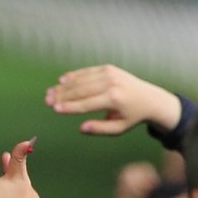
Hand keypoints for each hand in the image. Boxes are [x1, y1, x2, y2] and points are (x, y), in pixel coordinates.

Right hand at [44, 65, 183, 136]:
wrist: (150, 98)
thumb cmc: (132, 117)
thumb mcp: (119, 129)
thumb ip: (100, 129)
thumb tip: (81, 128)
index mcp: (114, 99)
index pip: (86, 104)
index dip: (70, 107)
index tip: (55, 109)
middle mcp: (111, 83)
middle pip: (81, 90)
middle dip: (62, 95)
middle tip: (47, 100)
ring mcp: (110, 73)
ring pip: (82, 80)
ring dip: (64, 86)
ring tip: (50, 93)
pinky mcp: (109, 68)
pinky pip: (87, 72)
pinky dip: (74, 76)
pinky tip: (61, 81)